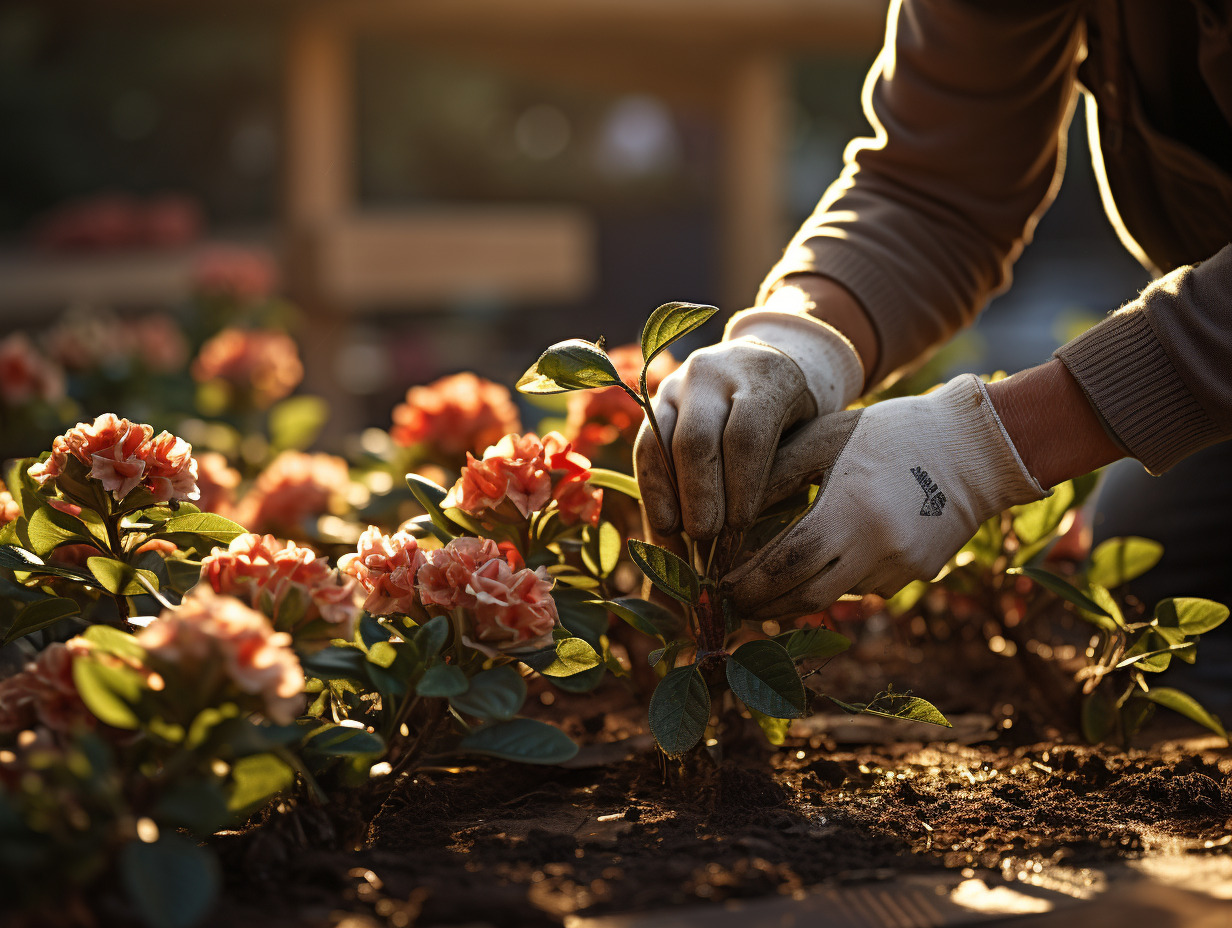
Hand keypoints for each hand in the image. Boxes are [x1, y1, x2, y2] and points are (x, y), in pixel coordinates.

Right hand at [635, 299, 863, 540]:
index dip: (740, 486)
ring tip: (676, 538)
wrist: (771, 362)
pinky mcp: (655, 401)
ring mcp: (679, 385)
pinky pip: (644, 447)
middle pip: (696, 439)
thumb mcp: (805, 431)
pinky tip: (662, 526)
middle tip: (705, 536)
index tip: (739, 526)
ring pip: (659, 441)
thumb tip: (746, 538)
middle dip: (698, 494)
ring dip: (665, 496)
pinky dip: (652, 491)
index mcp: (764, 378)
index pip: (746, 436)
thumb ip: (780, 471)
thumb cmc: (798, 412)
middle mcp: (714, 375)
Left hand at [721, 374, 1047, 619]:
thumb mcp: (826, 439)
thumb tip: (726, 516)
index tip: (719, 587)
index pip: (787, 565)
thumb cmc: (891, 431)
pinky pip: (865, 587)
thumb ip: (774, 475)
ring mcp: (903, 567)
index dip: (749, 583)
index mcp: (852, 509)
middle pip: (807, 596)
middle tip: (733, 602)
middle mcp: (879, 548)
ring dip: (799, 593)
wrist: (976, 447)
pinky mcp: (919, 575)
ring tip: (766, 585)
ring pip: (836, 595)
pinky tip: (824, 561)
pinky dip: (838, 579)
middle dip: (765, 604)